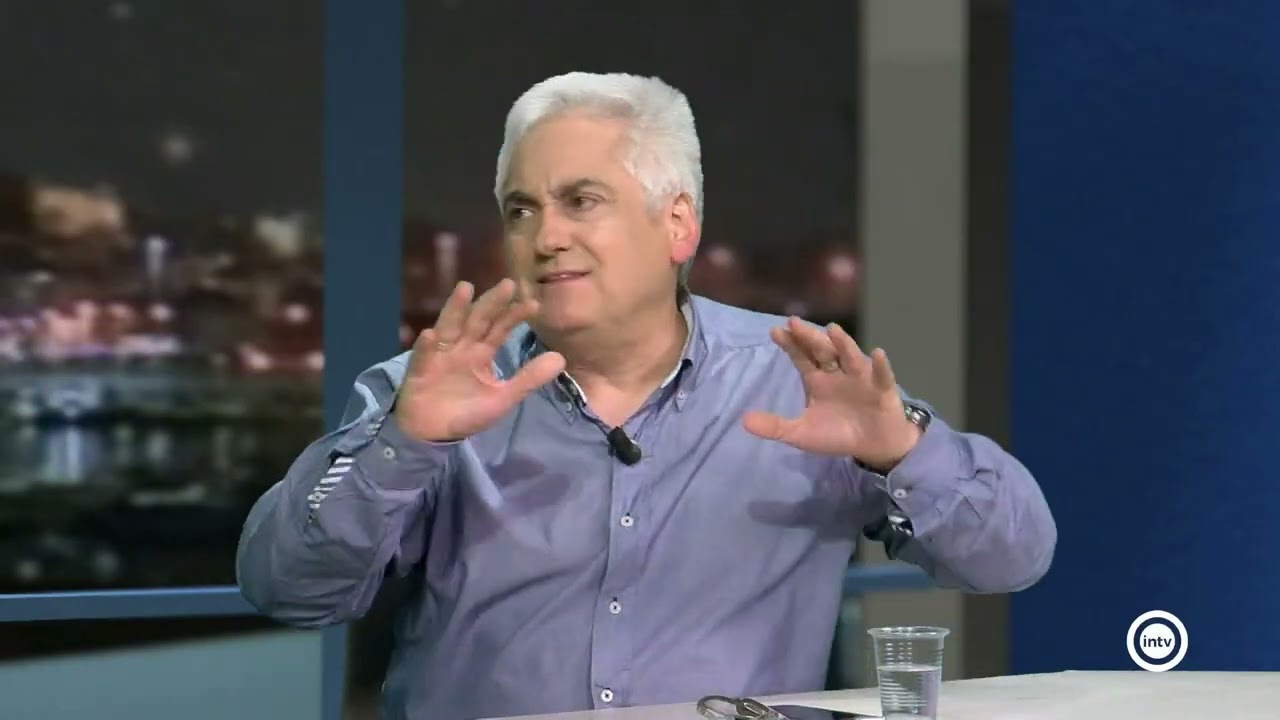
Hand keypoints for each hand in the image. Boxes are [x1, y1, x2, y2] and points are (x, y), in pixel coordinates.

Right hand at [394, 279, 564, 441]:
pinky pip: (423, 358)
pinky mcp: (419, 372)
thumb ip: (529, 378)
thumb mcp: (503, 398)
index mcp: (481, 353)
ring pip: (448, 328)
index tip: (533, 304)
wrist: (433, 435)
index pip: (500, 329)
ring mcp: (439, 356)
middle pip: (477, 321)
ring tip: (465, 288)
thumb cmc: (466, 412)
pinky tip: (430, 334)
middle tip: (508, 284)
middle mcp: (460, 348)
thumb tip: (561, 358)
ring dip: (455, 309)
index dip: (514, 316)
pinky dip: (426, 347)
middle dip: (491, 303)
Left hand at [742, 318, 921, 469]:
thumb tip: (743, 421)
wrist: (872, 446)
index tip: (775, 330)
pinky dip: (880, 366)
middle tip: (794, 323)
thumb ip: (775, 426)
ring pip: (850, 358)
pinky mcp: (882, 389)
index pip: (801, 357)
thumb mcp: (802, 434)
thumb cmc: (837, 434)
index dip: (790, 344)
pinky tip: (878, 353)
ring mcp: (860, 379)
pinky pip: (882, 376)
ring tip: (832, 329)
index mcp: (817, 380)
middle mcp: (837, 373)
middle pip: (822, 352)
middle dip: (809, 338)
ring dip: (842, 344)